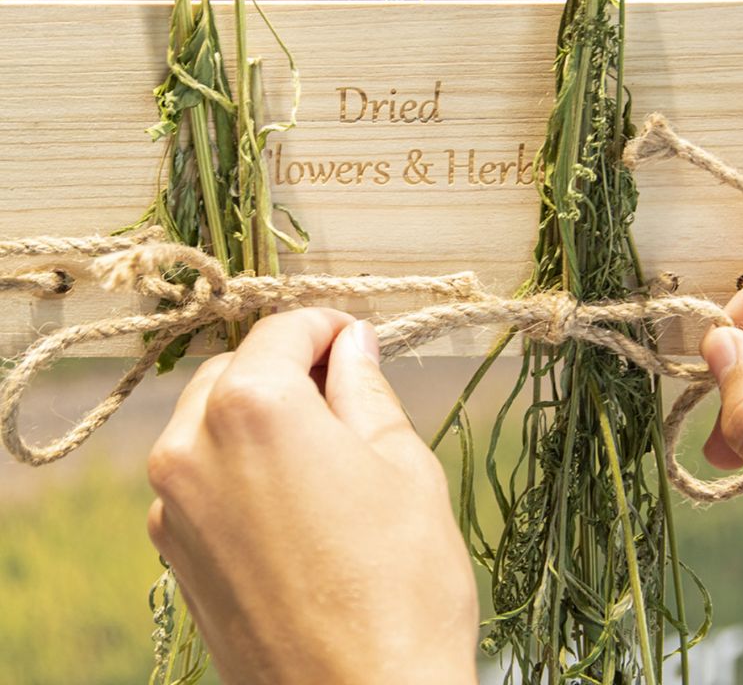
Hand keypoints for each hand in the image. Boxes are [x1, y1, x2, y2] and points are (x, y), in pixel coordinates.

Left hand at [146, 308, 478, 684]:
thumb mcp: (402, 464)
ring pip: (209, 417)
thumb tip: (355, 344)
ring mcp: (173, 503)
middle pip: (238, 367)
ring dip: (259, 409)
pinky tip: (287, 492)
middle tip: (345, 387)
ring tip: (320, 441)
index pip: (283, 330)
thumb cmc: (401, 585)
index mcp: (255, 408)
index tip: (356, 336)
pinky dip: (236, 457)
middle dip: (289, 364)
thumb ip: (366, 388)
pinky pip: (198, 472)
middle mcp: (194, 446)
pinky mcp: (173, 549)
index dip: (326, 324)